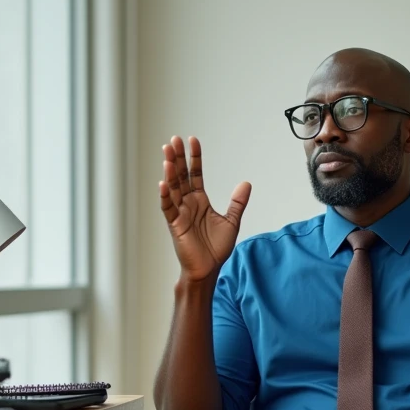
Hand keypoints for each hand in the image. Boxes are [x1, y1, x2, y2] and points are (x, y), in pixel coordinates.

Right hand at [160, 136, 251, 282]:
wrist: (209, 269)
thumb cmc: (216, 248)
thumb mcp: (231, 221)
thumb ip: (237, 202)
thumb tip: (246, 183)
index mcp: (200, 201)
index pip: (195, 174)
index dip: (194, 158)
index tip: (192, 140)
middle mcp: (188, 204)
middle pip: (181, 177)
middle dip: (177, 159)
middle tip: (173, 140)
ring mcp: (180, 214)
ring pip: (173, 189)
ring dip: (169, 173)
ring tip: (167, 155)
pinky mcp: (175, 226)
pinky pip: (168, 209)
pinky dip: (165, 197)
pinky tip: (163, 183)